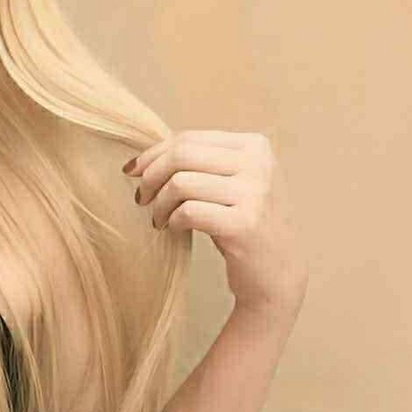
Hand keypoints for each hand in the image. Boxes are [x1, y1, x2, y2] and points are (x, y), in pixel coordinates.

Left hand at [124, 130, 309, 313]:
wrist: (279, 272)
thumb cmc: (246, 226)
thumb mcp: (234, 184)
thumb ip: (203, 164)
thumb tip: (146, 157)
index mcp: (254, 146)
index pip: (189, 139)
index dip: (153, 154)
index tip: (132, 171)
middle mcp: (257, 164)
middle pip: (181, 155)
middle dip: (150, 176)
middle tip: (141, 199)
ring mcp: (254, 193)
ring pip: (181, 183)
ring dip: (158, 204)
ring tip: (158, 220)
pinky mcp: (243, 224)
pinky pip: (188, 212)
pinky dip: (172, 220)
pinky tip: (173, 228)